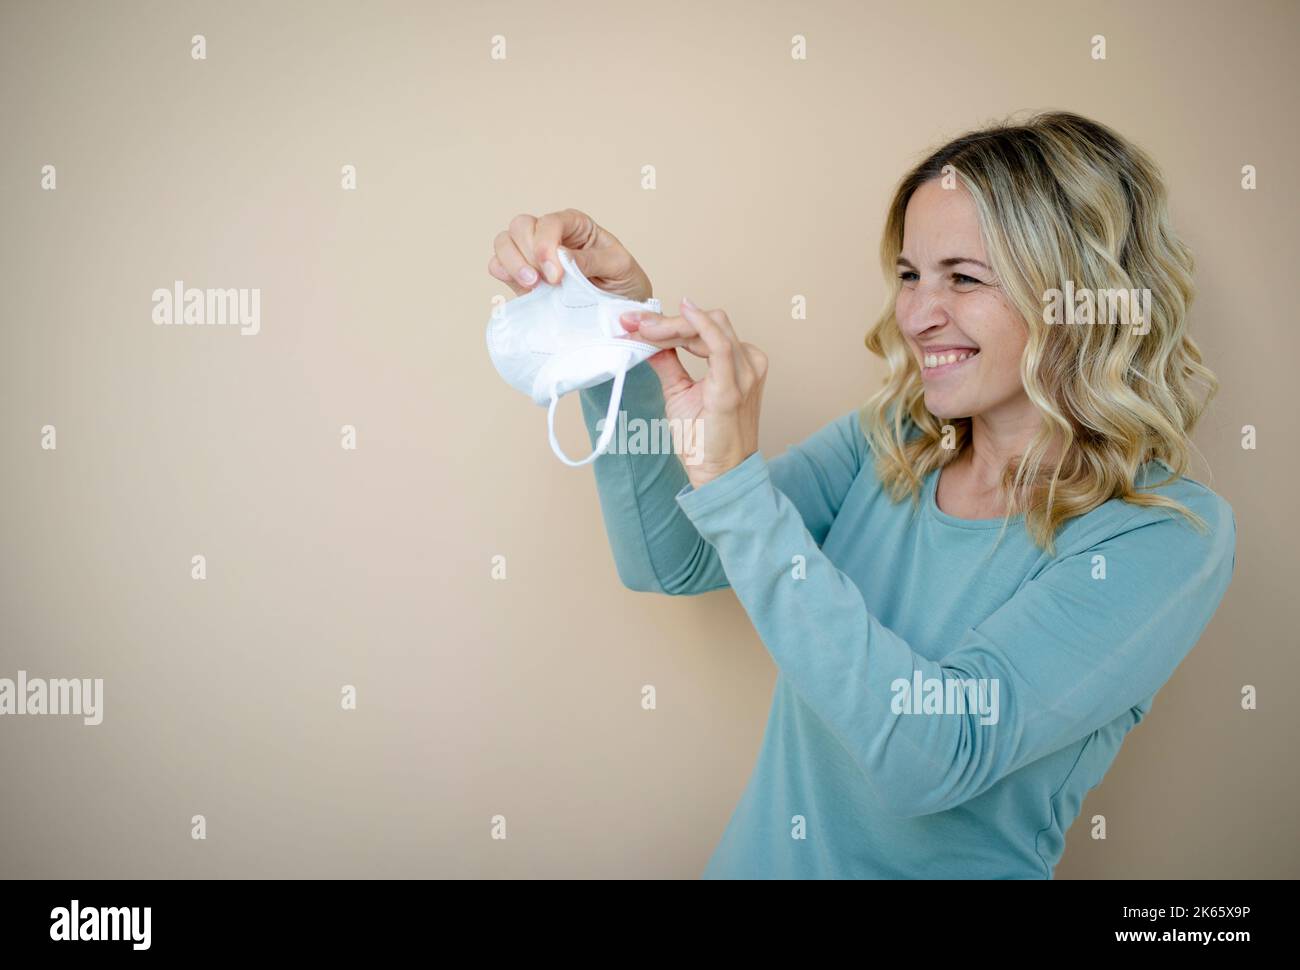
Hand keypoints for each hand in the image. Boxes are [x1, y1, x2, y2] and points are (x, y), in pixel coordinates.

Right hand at [487, 208, 652, 301]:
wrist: (619, 309)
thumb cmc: (622, 281)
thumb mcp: (618, 267)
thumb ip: (591, 260)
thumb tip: (561, 257)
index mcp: (575, 224)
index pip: (550, 222)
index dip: (546, 245)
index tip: (556, 276)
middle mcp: (550, 234)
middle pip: (520, 226)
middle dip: (528, 254)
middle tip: (544, 283)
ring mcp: (532, 254)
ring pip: (504, 242)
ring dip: (512, 263)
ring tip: (533, 286)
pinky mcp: (520, 276)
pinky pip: (497, 265)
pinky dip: (503, 274)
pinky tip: (524, 289)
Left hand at [619, 298, 767, 489]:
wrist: (720, 475)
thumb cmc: (706, 440)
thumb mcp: (680, 392)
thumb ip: (668, 363)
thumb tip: (647, 340)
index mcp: (739, 363)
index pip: (705, 329)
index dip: (669, 321)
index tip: (636, 321)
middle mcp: (748, 363)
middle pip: (709, 322)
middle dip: (667, 320)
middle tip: (632, 322)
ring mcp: (744, 374)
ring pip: (711, 328)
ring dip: (672, 325)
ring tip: (641, 328)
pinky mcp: (731, 389)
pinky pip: (719, 346)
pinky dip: (699, 326)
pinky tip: (684, 312)